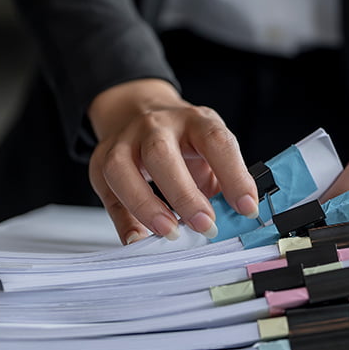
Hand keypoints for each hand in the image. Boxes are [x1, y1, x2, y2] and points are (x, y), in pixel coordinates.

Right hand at [86, 79, 259, 243]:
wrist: (139, 111)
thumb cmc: (183, 139)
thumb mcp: (211, 150)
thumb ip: (224, 182)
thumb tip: (238, 218)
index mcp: (194, 121)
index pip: (216, 141)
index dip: (234, 175)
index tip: (247, 208)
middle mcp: (156, 126)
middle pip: (161, 154)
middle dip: (184, 194)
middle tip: (205, 225)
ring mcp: (124, 141)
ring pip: (121, 169)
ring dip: (146, 206)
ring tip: (169, 231)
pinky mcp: (101, 162)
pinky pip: (108, 194)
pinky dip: (123, 220)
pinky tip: (138, 238)